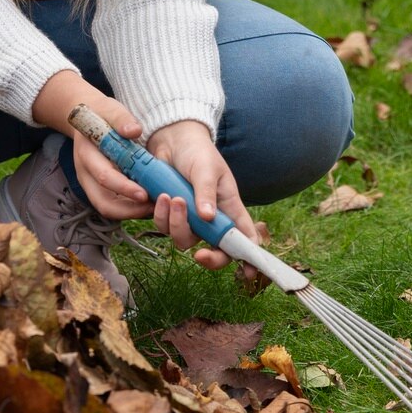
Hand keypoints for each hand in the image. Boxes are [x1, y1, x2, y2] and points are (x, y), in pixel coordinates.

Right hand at [30, 71, 148, 220]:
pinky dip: (130, 208)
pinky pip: (113, 204)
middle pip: (103, 203)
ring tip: (155, 207)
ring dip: (131, 213)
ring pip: (108, 208)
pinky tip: (149, 203)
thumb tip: (134, 131)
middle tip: (154, 207)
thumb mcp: (111, 109)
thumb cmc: (102, 114)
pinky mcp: (99, 188)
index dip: (124, 188)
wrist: (87, 117)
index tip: (145, 194)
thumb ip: (122, 119)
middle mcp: (86, 174)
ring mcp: (91, 184)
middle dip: (128, 211)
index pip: (104, 177)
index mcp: (87, 155)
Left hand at [145, 122, 265, 274]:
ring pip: (184, 240)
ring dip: (178, 224)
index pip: (244, 238)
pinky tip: (162, 196)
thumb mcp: (207, 169)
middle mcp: (211, 219)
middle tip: (199, 254)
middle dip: (208, 257)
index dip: (250, 258)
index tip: (248, 273)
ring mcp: (189, 219)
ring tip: (174, 198)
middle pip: (214, 250)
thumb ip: (207, 193)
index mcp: (229, 208)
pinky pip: (163, 227)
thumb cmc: (198, 153)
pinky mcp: (168, 215)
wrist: (171, 140)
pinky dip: (162, 215)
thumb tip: (208, 217)